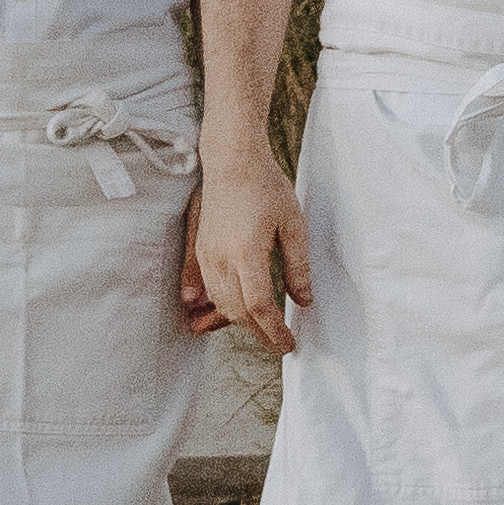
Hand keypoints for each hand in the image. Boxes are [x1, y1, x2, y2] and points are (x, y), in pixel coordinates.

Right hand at [191, 144, 307, 356]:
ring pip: (219, 303)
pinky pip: (205, 288)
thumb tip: (303, 301)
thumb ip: (298, 267)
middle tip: (278, 343)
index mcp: (247, 254)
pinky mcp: (200, 249)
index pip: (260, 307)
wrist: (231, 159)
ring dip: (239, 322)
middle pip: (237, 312)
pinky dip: (217, 306)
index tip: (288, 344)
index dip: (274, 332)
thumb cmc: (265, 186)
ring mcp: (206, 255)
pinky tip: (224, 313)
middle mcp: (221, 259)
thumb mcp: (293, 225)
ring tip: (261, 329)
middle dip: (258, 333)